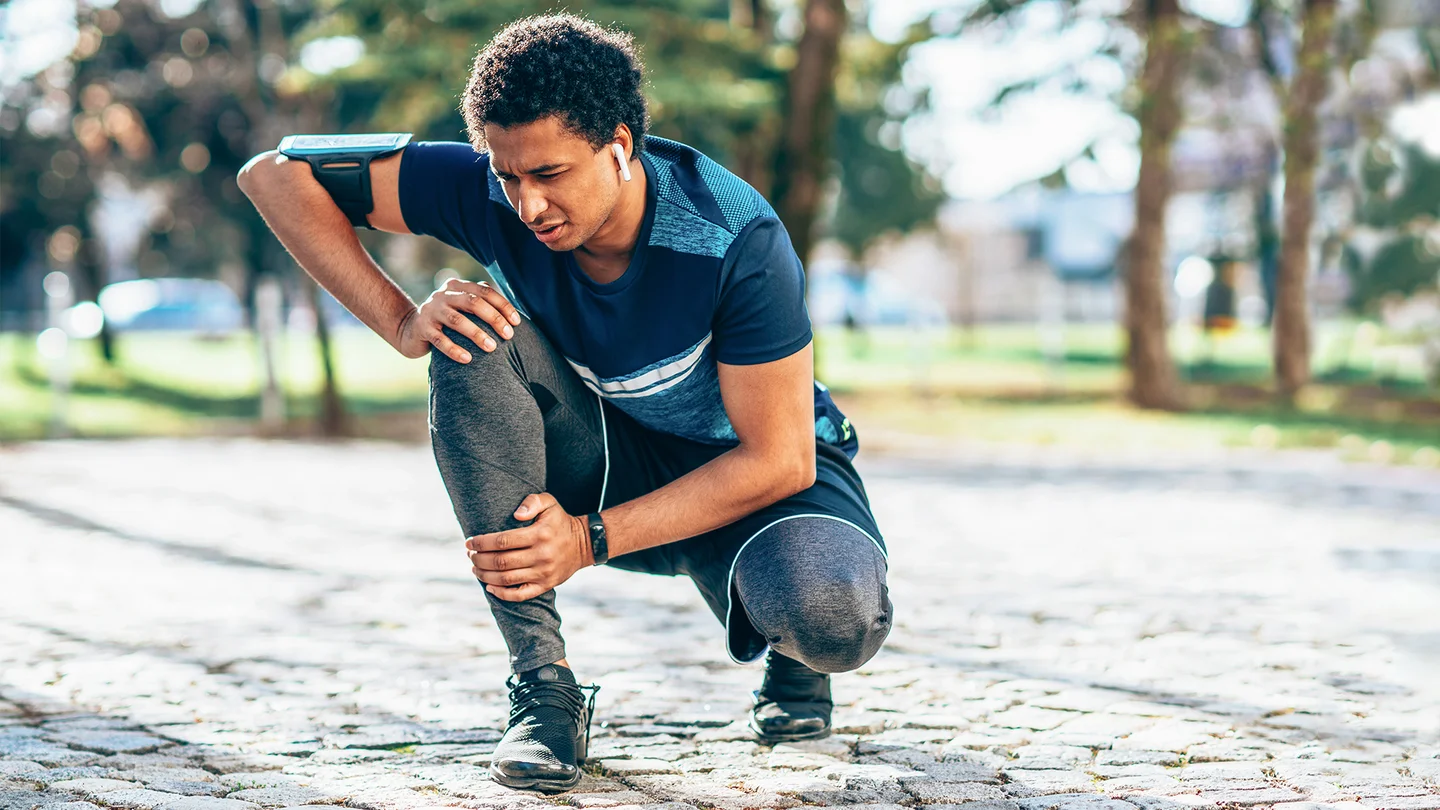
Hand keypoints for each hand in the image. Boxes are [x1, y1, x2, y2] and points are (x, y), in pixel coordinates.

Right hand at [396, 277, 522, 361]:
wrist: (410, 330)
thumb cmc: (447, 321)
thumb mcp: (462, 308)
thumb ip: (482, 304)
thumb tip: (513, 314)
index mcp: (457, 286)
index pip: (485, 292)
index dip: (503, 306)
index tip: (517, 323)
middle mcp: (443, 295)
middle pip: (473, 303)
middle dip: (494, 319)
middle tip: (508, 335)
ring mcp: (431, 310)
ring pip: (457, 320)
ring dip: (477, 334)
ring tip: (492, 348)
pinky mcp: (422, 328)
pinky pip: (440, 340)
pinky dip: (455, 350)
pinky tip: (468, 360)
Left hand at [466, 493, 593, 601]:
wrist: (585, 544)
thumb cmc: (560, 521)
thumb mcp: (549, 503)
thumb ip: (532, 502)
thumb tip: (516, 514)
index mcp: (539, 534)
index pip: (502, 541)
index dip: (481, 543)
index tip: (469, 542)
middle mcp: (541, 555)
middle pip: (500, 561)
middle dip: (479, 559)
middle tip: (470, 555)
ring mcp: (543, 573)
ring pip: (506, 579)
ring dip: (485, 575)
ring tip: (475, 569)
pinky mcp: (546, 585)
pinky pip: (520, 595)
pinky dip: (502, 594)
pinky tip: (489, 587)